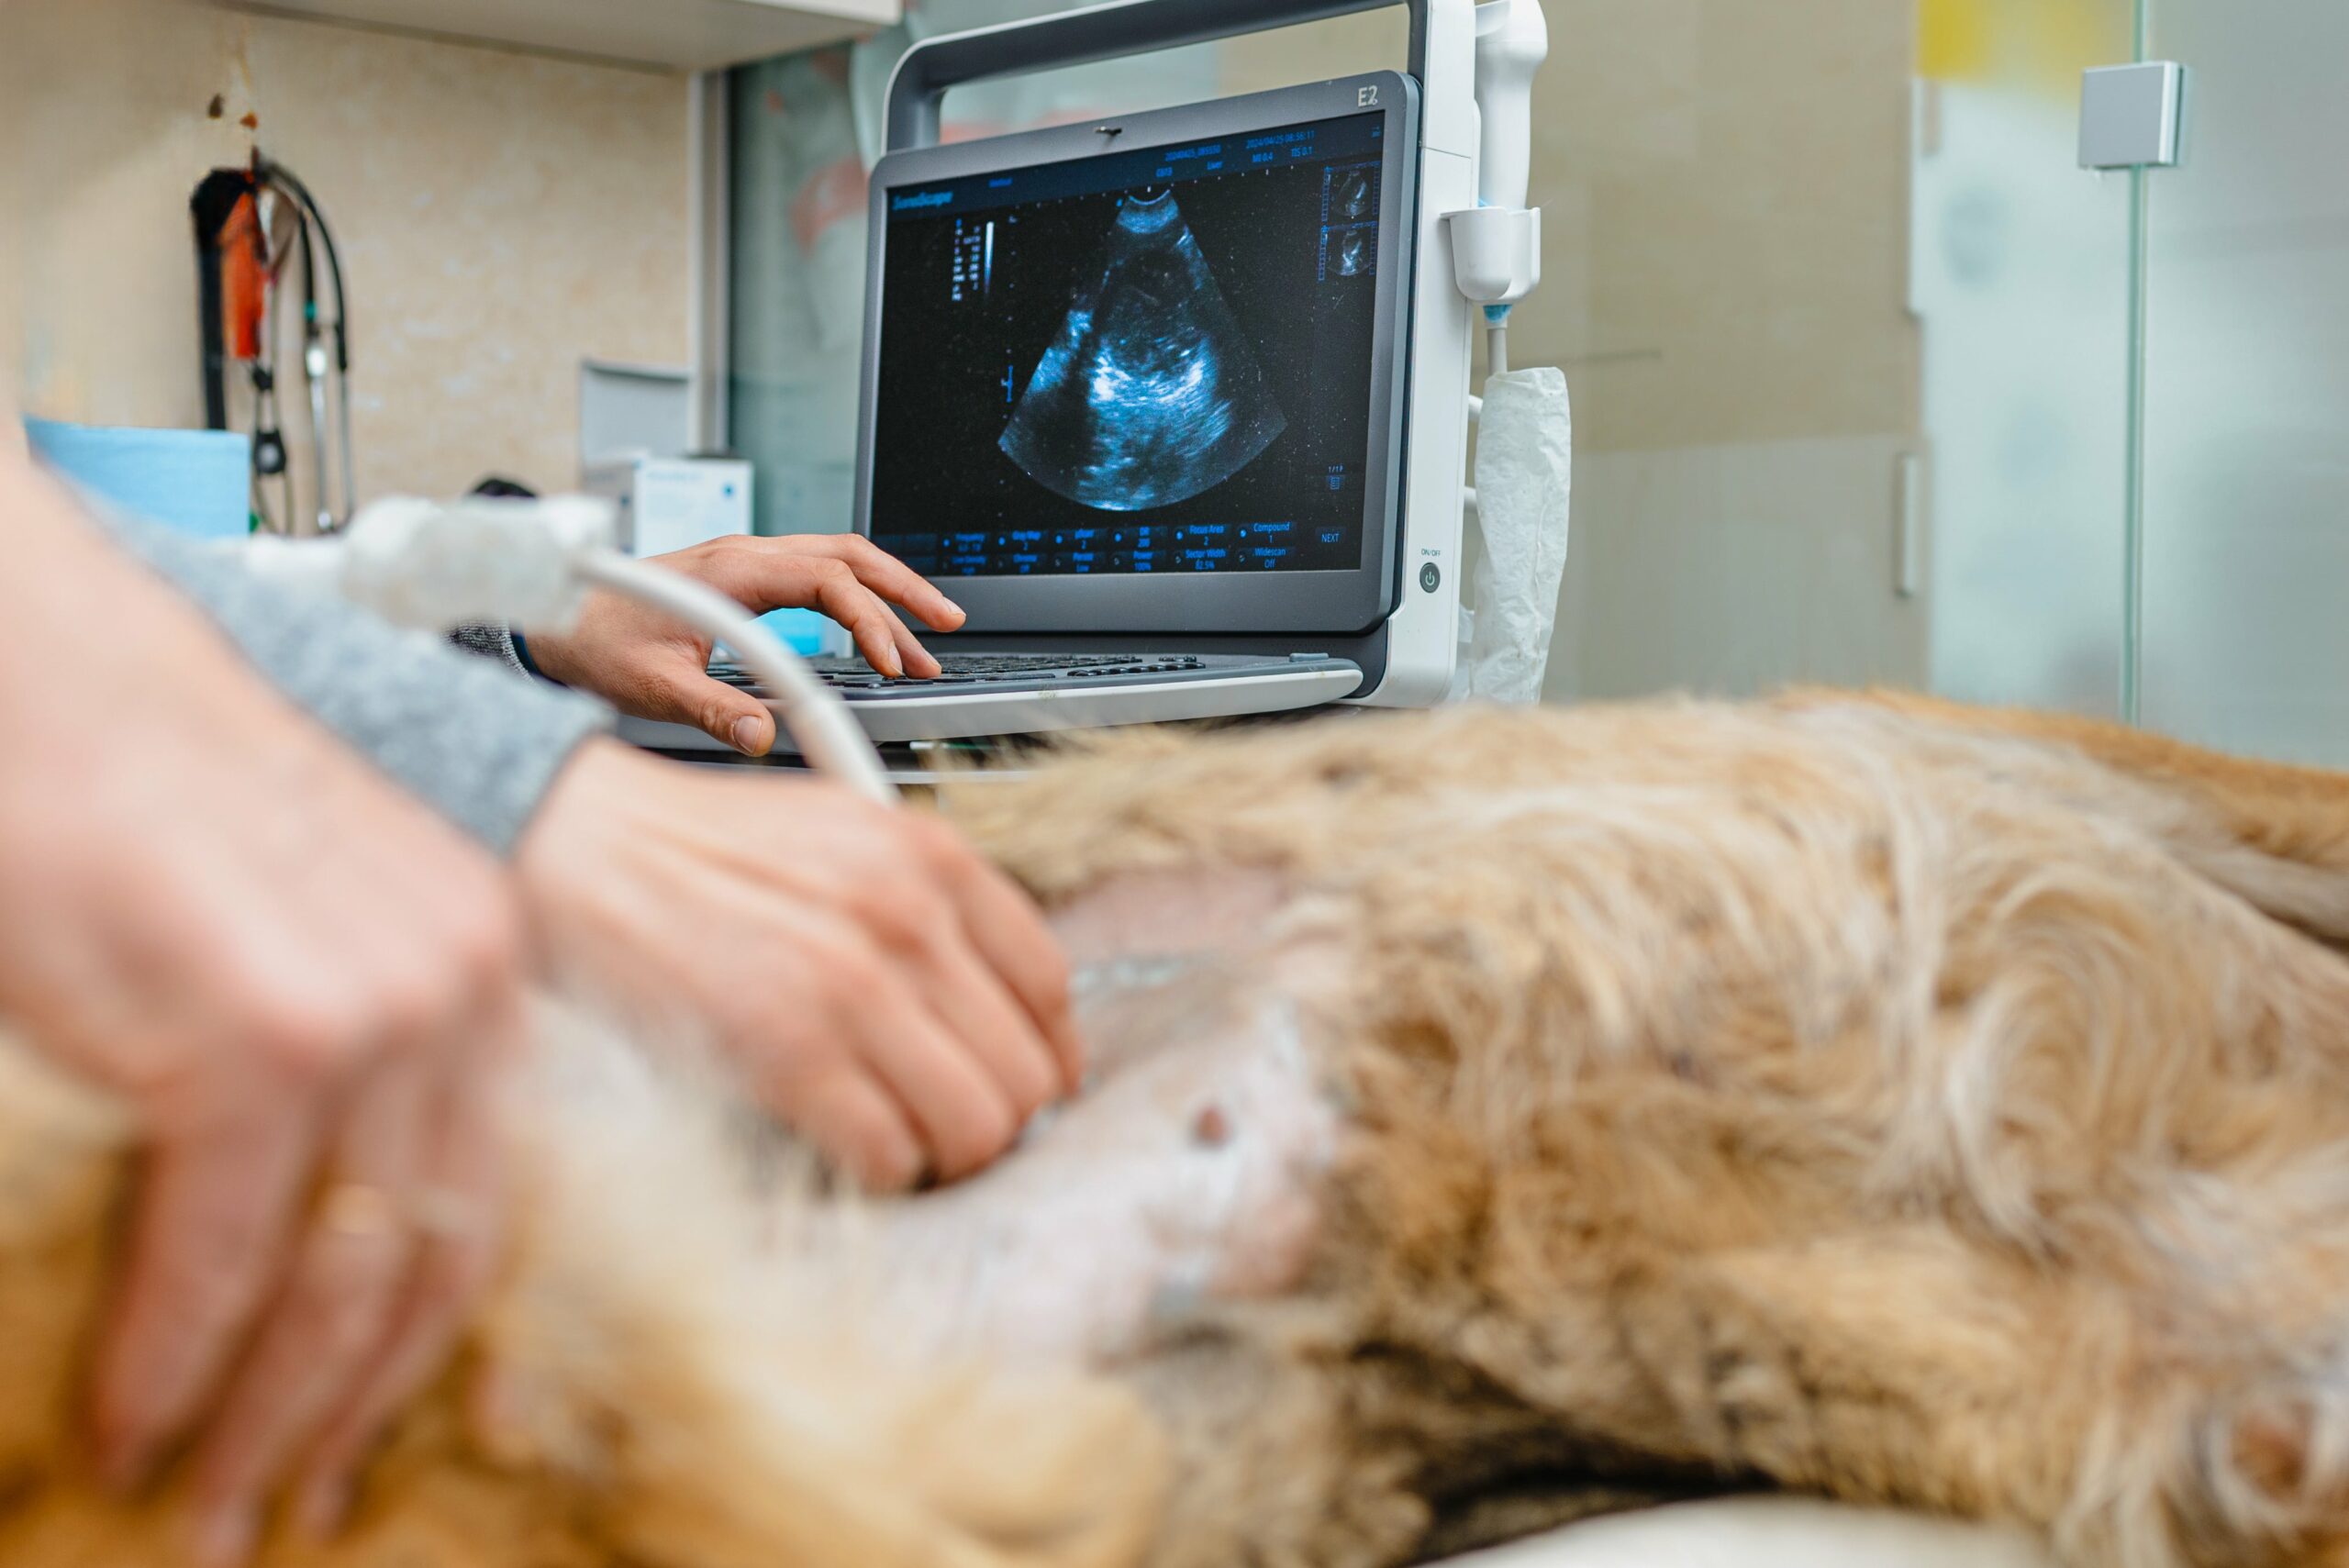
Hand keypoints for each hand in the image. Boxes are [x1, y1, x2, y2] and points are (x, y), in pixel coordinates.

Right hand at [0, 465, 524, 1562]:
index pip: (494, 1196)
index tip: (372, 1436)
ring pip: (345, 1279)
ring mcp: (375, 1014)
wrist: (50, 680)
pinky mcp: (266, 1038)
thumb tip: (315, 1247)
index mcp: (482, 969)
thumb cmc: (150, 804)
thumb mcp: (302, 938)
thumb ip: (343, 1073)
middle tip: (279, 1509)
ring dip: (264, 1420)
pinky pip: (223, 1254)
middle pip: (435, 1257)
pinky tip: (127, 1423)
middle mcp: (460, 990)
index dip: (431, 1343)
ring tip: (203, 1506)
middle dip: (349, 1411)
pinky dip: (168, 1359)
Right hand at [515, 739, 1079, 1188]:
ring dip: (943, 1155)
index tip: (1028, 1084)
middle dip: (994, 1117)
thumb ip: (925, 905)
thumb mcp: (842, 837)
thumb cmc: (696, 851)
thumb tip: (991, 1005)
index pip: (1048, 985)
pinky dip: (880, 1174)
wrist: (578, 846)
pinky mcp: (788, 1052)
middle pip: (1024, 1071)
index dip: (1046, 1053)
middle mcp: (909, 919)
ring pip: (975, 1126)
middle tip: (947, 1126)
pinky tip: (845, 1151)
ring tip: (901, 1145)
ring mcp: (853, 987)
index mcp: (932, 859)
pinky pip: (890, 1156)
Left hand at [525, 533, 965, 756]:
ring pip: (836, 557)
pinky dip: (856, 596)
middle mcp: (744, 555)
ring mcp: (745, 562)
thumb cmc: (592, 642)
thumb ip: (711, 710)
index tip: (894, 664)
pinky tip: (873, 631)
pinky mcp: (742, 577)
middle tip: (948, 625)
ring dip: (886, 591)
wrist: (549, 618)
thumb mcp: (651, 686)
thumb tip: (766, 736)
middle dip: (904, 588)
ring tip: (930, 635)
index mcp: (731, 569)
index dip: (871, 621)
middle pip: (848, 553)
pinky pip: (815, 573)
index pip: (828, 580)